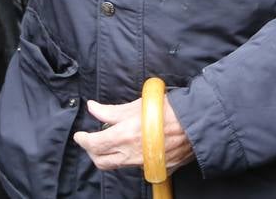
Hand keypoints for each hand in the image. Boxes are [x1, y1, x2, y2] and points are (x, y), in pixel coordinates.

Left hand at [72, 96, 193, 173]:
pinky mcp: (154, 169)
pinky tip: (130, 147)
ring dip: (108, 155)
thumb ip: (111, 111)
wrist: (196, 125)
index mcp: (124, 137)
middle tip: (90, 140)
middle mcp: (131, 155)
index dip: (83, 140)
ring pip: (116, 165)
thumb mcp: (136, 105)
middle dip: (91, 151)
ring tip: (109, 142)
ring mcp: (143, 164)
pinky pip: (134, 166)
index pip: (94, 144)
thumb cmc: (168, 111)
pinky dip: (127, 158)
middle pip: (101, 161)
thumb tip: (93, 108)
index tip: (80, 135)